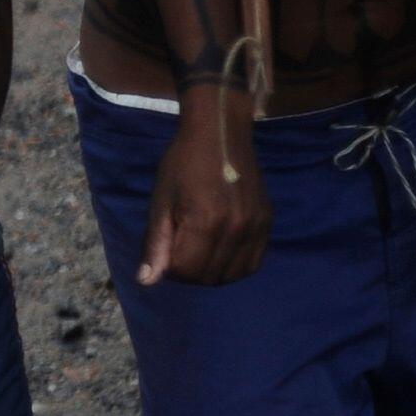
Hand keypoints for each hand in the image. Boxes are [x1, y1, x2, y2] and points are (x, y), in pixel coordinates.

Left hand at [141, 85, 269, 284]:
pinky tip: (221, 251)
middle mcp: (236, 229)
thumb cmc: (182, 164)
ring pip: (233, 274)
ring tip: (199, 250)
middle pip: (210, 277)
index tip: (164, 251)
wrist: (220, 134)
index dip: (169, 268)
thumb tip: (147, 281)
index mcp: (205, 222)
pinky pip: (254, 263)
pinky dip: (235, 266)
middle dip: (189, 272)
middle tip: (179, 250)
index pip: (186, 271)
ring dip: (212, 272)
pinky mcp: (268, 224)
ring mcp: (257, 227)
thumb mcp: (161, 201)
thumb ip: (157, 243)